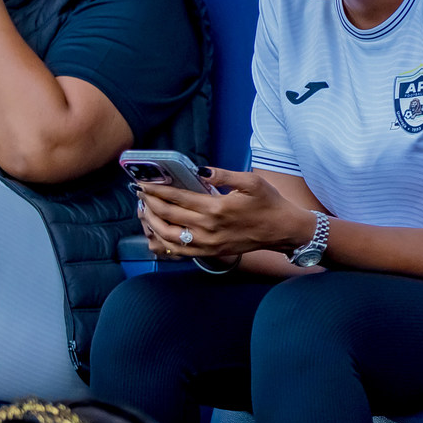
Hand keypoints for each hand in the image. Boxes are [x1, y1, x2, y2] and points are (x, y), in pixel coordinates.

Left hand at [138, 168, 313, 260]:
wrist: (282, 230)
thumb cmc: (269, 203)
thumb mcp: (252, 181)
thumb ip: (223, 175)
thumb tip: (199, 170)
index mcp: (216, 208)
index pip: (177, 198)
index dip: (157, 190)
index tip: (143, 184)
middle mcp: (208, 228)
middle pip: (168, 216)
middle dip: (149, 204)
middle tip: (140, 194)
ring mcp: (208, 243)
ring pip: (168, 236)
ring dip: (152, 223)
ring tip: (145, 211)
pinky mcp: (210, 252)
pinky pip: (179, 251)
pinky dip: (163, 243)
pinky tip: (157, 233)